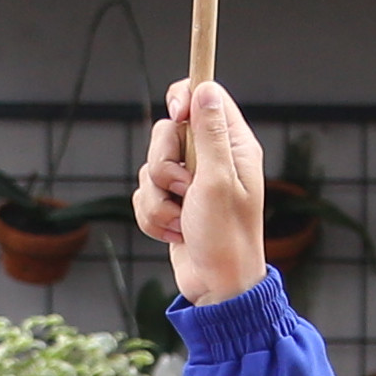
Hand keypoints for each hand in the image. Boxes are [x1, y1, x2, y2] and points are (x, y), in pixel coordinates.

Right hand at [135, 79, 269, 306]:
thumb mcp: (218, 180)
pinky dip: (153, 217)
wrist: (217, 286)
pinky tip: (175, 233)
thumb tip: (204, 89)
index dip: (184, 97)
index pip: (204, 96)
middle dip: (164, 165)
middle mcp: (210, 159)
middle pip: (166, 132)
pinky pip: (143, 195)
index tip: (176, 112)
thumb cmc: (226, 237)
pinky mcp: (171, 203)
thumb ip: (209, 133)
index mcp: (231, 146)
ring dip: (158, 199)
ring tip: (181, 219)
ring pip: (150, 167)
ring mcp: (189, 182)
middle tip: (184, 188)